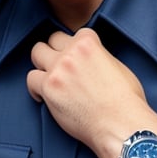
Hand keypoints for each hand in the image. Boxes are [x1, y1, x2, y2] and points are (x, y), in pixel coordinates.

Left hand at [27, 29, 155, 157]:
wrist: (120, 124)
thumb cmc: (125, 101)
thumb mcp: (118, 67)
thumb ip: (99, 57)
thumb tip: (92, 61)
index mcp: (89, 44)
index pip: (75, 33)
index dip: (76, 46)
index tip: (76, 57)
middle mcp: (71, 53)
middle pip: (51, 39)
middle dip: (55, 50)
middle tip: (59, 63)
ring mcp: (57, 70)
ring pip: (36, 54)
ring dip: (42, 65)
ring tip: (49, 77)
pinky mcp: (48, 89)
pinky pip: (31, 80)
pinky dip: (36, 87)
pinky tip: (44, 95)